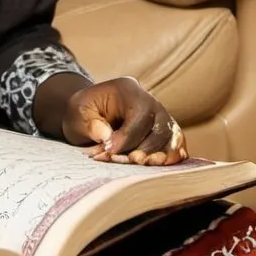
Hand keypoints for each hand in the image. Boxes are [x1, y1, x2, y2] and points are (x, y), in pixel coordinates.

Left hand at [38, 75, 186, 165]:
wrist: (88, 114)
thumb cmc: (83, 113)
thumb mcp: (78, 113)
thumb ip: (91, 124)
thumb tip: (106, 136)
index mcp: (128, 89)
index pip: (140, 114)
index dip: (128, 136)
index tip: (110, 152)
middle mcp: (150, 100)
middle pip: (160, 127)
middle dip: (145, 149)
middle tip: (127, 162)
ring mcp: (161, 115)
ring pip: (171, 137)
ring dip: (159, 156)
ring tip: (142, 167)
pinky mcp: (165, 131)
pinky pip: (177, 144)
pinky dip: (172, 157)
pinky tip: (161, 166)